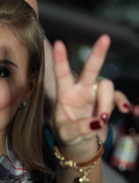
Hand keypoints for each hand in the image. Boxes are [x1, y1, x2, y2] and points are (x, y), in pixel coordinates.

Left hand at [53, 34, 119, 156]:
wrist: (80, 144)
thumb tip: (98, 122)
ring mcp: (96, 93)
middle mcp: (81, 89)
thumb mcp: (68, 134)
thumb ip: (80, 128)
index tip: (58, 43)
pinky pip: (118, 97)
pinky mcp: (108, 101)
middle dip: (98, 53)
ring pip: (106, 86)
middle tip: (105, 38)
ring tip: (102, 119)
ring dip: (106, 102)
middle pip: (90, 68)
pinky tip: (124, 109)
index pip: (62, 74)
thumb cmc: (69, 135)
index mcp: (66, 93)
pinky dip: (121, 102)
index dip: (61, 59)